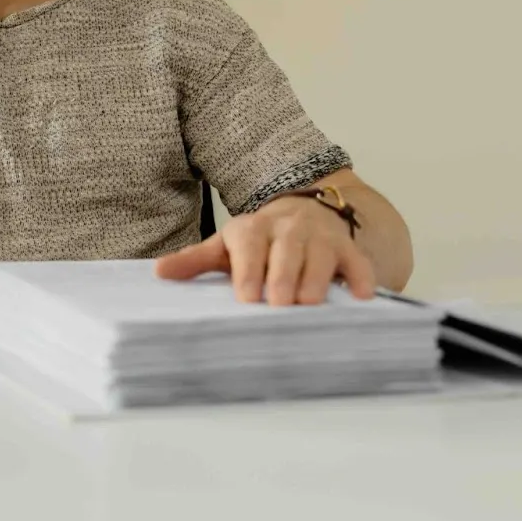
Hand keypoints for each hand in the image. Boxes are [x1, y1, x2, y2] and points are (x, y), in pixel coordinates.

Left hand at [154, 193, 376, 304]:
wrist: (304, 215)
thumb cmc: (258, 243)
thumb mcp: (225, 247)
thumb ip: (195, 261)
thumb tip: (159, 273)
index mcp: (252, 229)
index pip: (249, 245)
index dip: (248, 270)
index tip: (246, 298)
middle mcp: (288, 229)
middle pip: (286, 251)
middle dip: (283, 277)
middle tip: (279, 306)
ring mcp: (321, 237)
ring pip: (321, 256)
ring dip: (317, 280)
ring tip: (310, 305)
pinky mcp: (349, 249)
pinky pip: (358, 262)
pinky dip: (362, 278)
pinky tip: (361, 297)